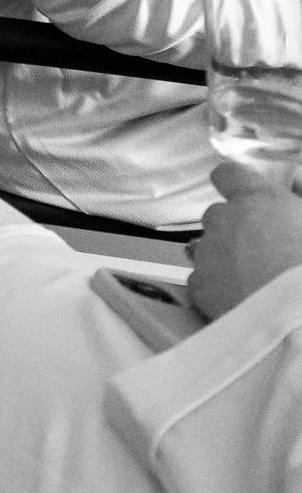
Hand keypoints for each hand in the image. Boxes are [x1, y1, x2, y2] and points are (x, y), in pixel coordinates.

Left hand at [188, 159, 301, 320]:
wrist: (299, 318)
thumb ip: (299, 194)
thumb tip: (296, 179)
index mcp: (257, 201)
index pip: (229, 175)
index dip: (235, 184)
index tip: (243, 193)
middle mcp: (224, 221)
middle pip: (218, 216)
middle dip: (235, 229)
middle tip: (263, 250)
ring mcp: (207, 254)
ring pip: (207, 248)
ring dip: (224, 258)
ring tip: (255, 279)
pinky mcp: (200, 287)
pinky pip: (201, 280)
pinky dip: (216, 287)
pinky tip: (241, 299)